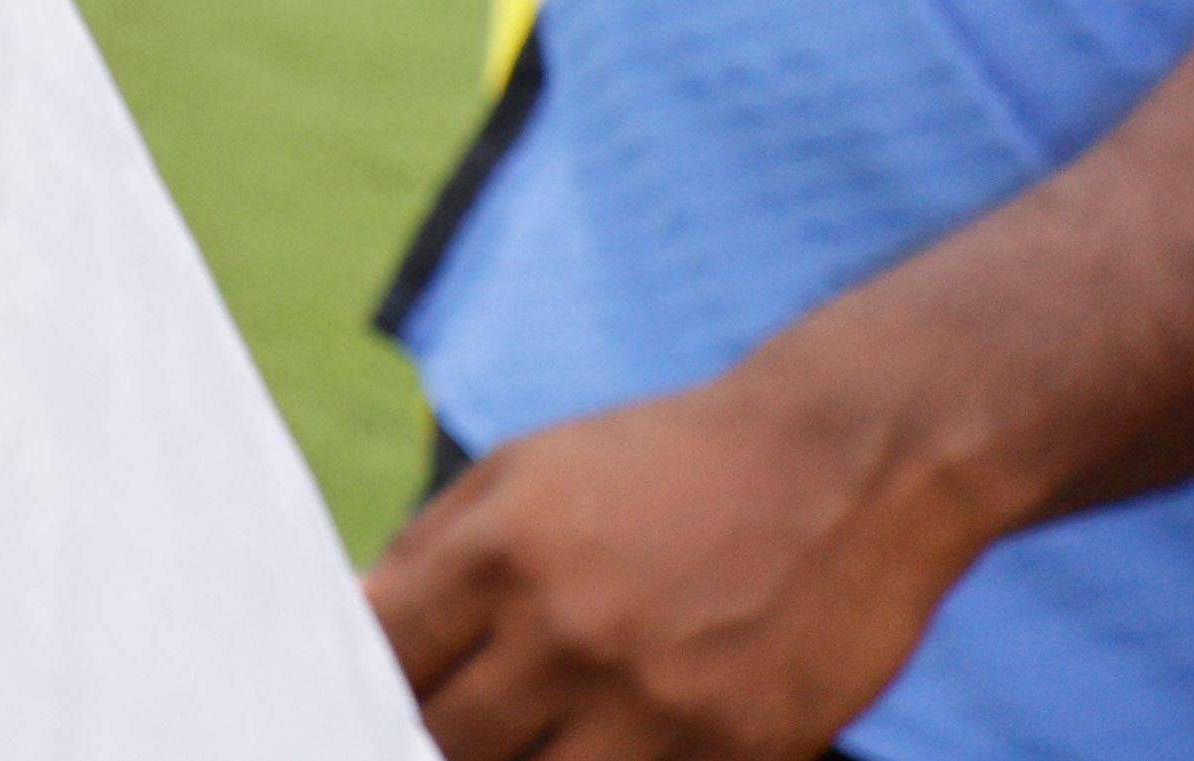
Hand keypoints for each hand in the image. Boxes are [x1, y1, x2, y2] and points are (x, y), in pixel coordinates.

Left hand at [368, 350, 1006, 756]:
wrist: (847, 464)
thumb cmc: (671, 461)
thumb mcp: (526, 470)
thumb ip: (432, 550)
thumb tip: (355, 621)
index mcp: (500, 553)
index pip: (383, 657)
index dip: (353, 683)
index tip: (346, 695)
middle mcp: (570, 633)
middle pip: (445, 739)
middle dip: (428, 736)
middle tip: (434, 727)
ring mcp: (657, 704)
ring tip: (518, 735)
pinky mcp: (738, 753)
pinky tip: (602, 745)